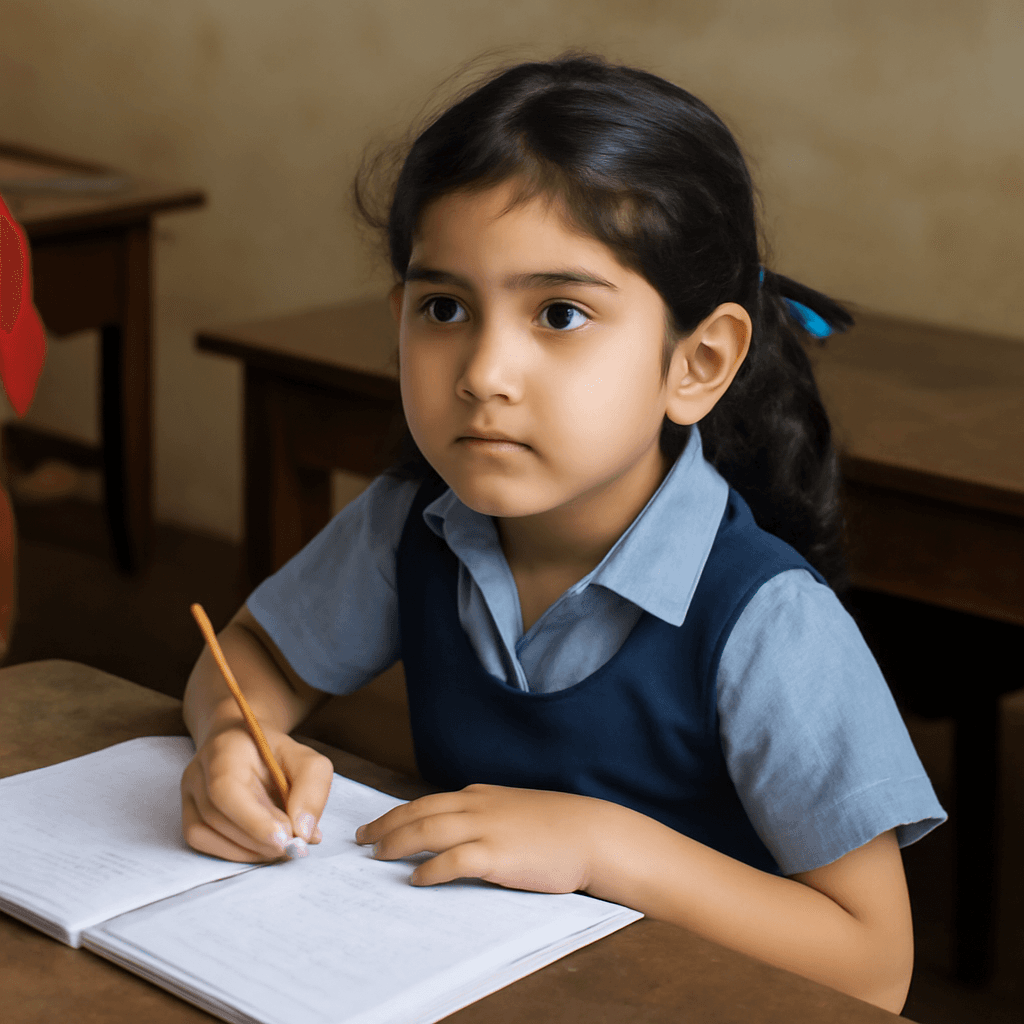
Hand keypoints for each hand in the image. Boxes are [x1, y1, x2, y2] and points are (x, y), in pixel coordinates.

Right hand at [181, 723, 333, 861]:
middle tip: (292, 845)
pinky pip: (202, 842)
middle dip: (258, 838)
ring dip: (248, 850)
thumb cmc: (277, 754)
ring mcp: (189, 793)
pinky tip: (261, 848)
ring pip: (204, 833)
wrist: (245, 743)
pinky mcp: (188, 813)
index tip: (285, 839)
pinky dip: (234, 852)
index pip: (227, 789)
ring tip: (281, 846)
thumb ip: (311, 790)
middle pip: (216, 815)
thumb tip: (304, 832)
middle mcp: (199, 771)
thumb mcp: (306, 760)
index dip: (253, 820)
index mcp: (226, 749)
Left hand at [354, 784, 606, 892]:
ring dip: (397, 842)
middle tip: (361, 839)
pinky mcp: (497, 854)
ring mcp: (487, 828)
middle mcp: (478, 806)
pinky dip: (430, 869)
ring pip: (427, 830)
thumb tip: (461, 829)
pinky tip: (416, 879)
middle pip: (418, 811)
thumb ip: (487, 814)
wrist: (592, 833)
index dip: (398, 813)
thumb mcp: (515, 809)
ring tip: (377, 856)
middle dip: (385, 824)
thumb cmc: (558, 826)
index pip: (427, 801)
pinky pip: (453, 860)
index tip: (377, 824)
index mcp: (481, 795)